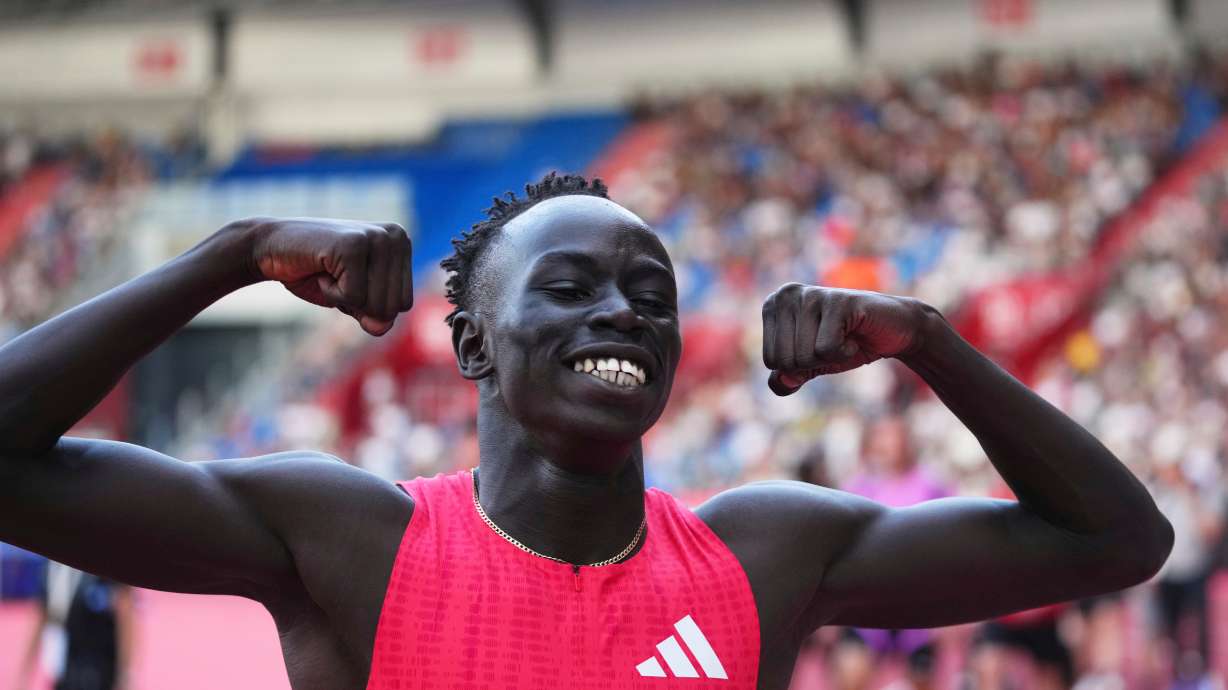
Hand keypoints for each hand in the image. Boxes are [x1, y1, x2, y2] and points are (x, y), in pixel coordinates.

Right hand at [246, 217, 412, 335]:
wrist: (270, 249)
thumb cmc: (316, 273)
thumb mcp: (354, 300)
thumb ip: (375, 316)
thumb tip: (382, 327)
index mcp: (402, 244)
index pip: (403, 304)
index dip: (370, 305)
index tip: (348, 280)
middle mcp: (395, 236)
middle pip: (392, 307)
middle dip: (359, 304)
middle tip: (337, 277)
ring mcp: (376, 237)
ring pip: (376, 304)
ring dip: (345, 299)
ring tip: (330, 272)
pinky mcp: (354, 244)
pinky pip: (353, 297)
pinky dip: (331, 293)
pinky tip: (321, 268)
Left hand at [761, 284, 927, 394]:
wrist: (894, 330)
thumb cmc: (846, 344)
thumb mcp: (810, 365)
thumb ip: (787, 377)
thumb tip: (782, 382)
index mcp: (772, 306)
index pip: (771, 361)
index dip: (799, 366)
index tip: (818, 346)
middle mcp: (786, 294)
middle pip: (785, 361)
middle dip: (813, 363)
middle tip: (833, 342)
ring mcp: (811, 295)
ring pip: (804, 357)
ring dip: (831, 357)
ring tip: (844, 336)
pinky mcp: (837, 301)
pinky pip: (826, 350)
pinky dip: (845, 353)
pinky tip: (854, 335)